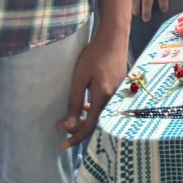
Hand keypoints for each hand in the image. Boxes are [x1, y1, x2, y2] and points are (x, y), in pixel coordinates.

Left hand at [58, 34, 126, 148]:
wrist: (114, 36)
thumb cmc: (95, 55)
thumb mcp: (80, 77)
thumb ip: (75, 101)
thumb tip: (69, 125)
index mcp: (103, 97)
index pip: (90, 126)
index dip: (76, 137)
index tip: (62, 145)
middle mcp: (113, 97)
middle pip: (97, 122)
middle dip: (79, 129)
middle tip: (63, 128)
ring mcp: (119, 91)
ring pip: (102, 113)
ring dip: (87, 119)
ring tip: (72, 119)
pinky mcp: (120, 85)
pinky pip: (107, 104)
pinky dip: (94, 109)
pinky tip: (86, 104)